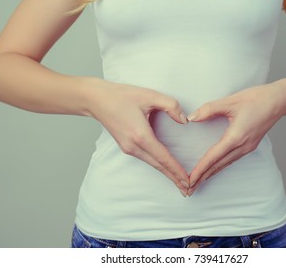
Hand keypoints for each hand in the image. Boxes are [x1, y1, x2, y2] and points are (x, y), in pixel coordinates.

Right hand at [88, 79, 189, 195]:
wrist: (96, 100)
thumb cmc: (122, 96)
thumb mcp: (149, 95)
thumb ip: (171, 106)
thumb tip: (185, 120)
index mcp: (141, 136)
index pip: (163, 158)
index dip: (177, 171)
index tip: (188, 181)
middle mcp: (134, 146)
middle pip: (159, 166)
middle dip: (175, 179)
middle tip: (189, 191)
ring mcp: (128, 148)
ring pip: (152, 164)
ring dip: (167, 174)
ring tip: (180, 183)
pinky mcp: (126, 147)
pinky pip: (146, 159)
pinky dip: (158, 166)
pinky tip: (165, 169)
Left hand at [187, 83, 285, 195]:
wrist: (280, 100)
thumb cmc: (257, 99)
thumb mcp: (230, 101)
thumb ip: (209, 109)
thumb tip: (192, 118)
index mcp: (236, 137)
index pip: (213, 157)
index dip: (200, 169)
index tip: (190, 180)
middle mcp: (242, 146)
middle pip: (218, 166)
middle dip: (202, 177)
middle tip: (189, 189)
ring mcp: (247, 147)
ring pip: (225, 164)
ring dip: (211, 173)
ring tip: (199, 181)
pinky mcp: (250, 145)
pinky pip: (232, 159)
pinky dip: (220, 166)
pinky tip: (215, 168)